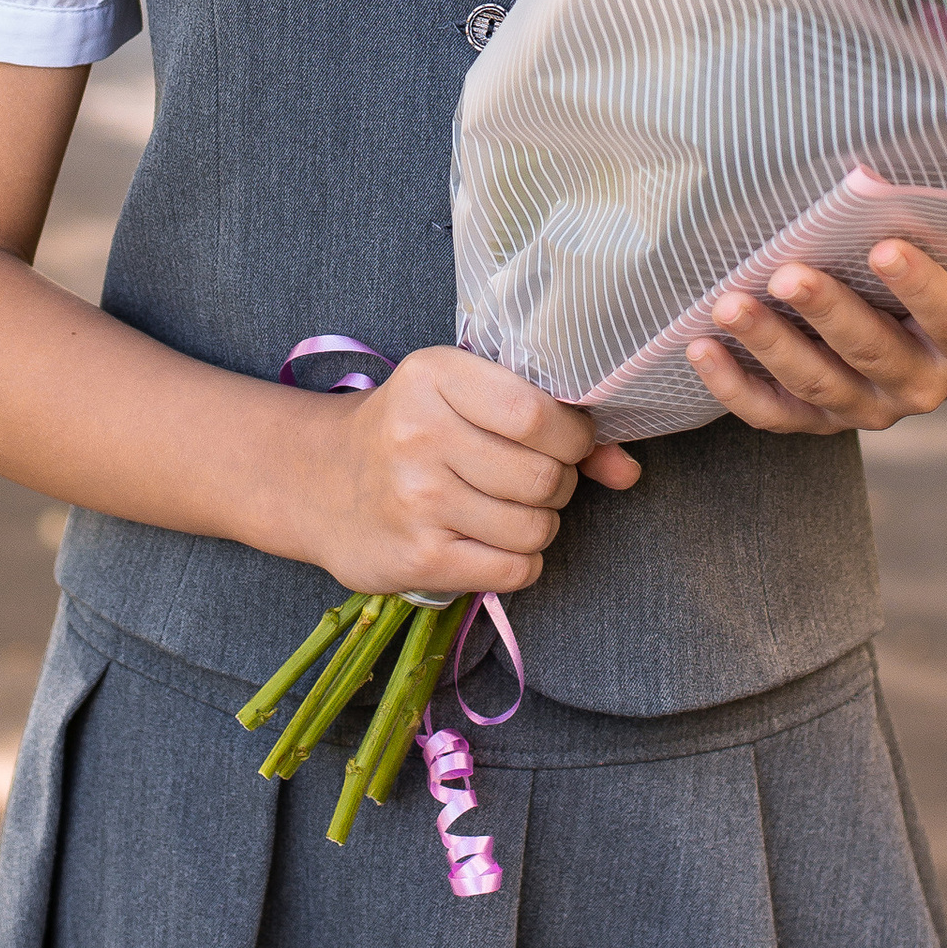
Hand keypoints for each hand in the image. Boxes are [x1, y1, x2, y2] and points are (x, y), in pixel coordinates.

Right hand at [295, 346, 641, 595]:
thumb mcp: (467, 399)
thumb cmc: (411, 430)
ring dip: (539, 526)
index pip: (537, 414)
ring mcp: (417, 501)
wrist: (317, 481)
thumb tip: (629, 469)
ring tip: (506, 510)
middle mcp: (421, 435)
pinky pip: (514, 570)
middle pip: (544, 477)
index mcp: (435, 376)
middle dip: (559, 484)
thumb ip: (555, 425)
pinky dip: (519, 562)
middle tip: (533, 479)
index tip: (568, 442)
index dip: (574, 436)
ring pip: (536, 528)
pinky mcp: (417, 559)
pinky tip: (491, 541)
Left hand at [687, 214, 946, 434]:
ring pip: (816, 388)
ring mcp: (863, 408)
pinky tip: (699, 349)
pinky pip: (773, 414)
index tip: (886, 246)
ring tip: (730, 302)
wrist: (942, 343)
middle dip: (829, 316)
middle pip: (872, 357)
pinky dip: (733, 387)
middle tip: (788, 274)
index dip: (921, 289)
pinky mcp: (815, 419)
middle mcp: (917, 387)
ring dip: (770, 347)